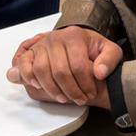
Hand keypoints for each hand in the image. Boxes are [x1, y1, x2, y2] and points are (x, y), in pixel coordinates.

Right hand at [5, 26, 122, 108]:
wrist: (80, 44)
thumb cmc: (92, 50)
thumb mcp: (109, 51)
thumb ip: (110, 59)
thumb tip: (99, 72)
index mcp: (74, 35)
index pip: (78, 65)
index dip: (84, 85)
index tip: (90, 94)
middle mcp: (56, 37)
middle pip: (60, 71)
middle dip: (71, 90)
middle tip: (79, 99)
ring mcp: (42, 44)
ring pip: (42, 70)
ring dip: (52, 89)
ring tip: (64, 97)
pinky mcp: (31, 51)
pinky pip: (24, 63)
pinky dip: (28, 75)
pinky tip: (38, 86)